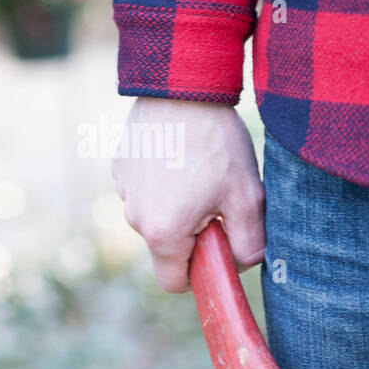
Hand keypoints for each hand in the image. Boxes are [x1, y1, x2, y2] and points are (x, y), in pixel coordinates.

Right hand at [112, 97, 265, 292]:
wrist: (182, 86)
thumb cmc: (217, 144)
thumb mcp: (247, 198)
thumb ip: (249, 245)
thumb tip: (241, 263)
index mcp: (163, 233)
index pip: (174, 282)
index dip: (199, 272)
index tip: (218, 246)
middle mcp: (134, 217)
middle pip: (166, 246)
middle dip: (192, 233)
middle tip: (216, 197)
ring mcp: (124, 190)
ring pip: (155, 215)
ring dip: (176, 204)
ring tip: (199, 167)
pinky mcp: (120, 165)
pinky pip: (144, 187)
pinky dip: (161, 180)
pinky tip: (179, 152)